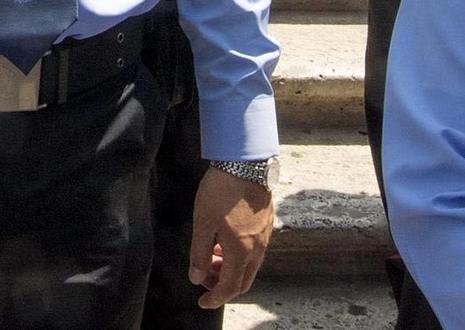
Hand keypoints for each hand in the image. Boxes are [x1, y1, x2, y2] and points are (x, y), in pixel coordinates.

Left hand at [189, 166, 275, 308]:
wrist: (246, 162)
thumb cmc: (222, 191)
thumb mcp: (202, 223)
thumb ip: (199, 253)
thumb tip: (196, 276)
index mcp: (242, 252)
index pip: (230, 287)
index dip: (215, 298)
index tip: (202, 301)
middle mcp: (258, 248)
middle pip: (243, 281)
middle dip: (223, 286)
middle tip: (204, 278)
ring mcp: (265, 236)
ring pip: (250, 266)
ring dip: (231, 269)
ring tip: (211, 256)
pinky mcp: (267, 223)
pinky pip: (254, 250)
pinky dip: (239, 255)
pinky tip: (224, 240)